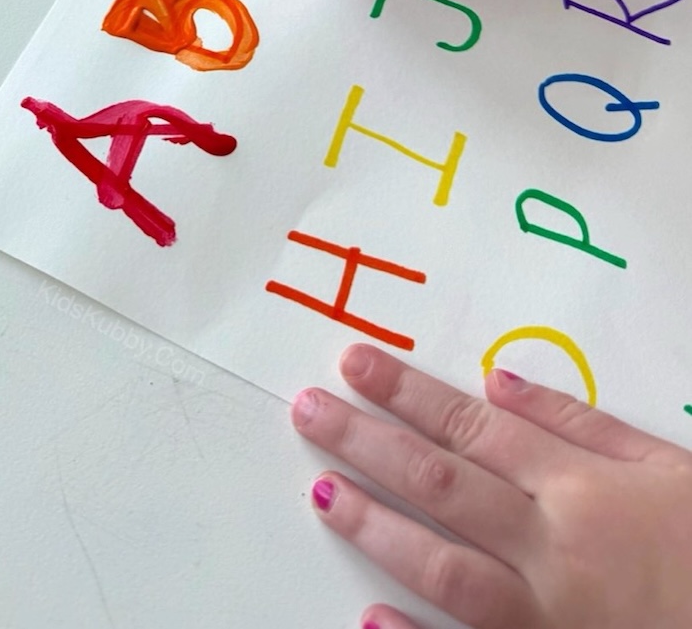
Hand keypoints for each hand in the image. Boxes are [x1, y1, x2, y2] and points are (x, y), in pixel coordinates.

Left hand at [291, 344, 691, 627]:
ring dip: (378, 527)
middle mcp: (550, 545)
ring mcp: (545, 614)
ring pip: (444, 566)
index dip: (406, 392)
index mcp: (576, 486)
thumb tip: (500, 382)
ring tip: (324, 493)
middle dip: (369, 442)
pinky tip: (366, 618)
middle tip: (310, 411)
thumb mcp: (665, 463)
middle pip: (441, 483)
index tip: (355, 364)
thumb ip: (578, 422)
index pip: (470, 426)